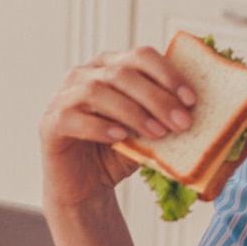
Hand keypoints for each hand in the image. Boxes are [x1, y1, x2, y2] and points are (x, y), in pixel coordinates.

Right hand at [40, 47, 198, 207]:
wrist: (86, 188)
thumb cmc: (117, 155)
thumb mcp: (148, 132)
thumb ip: (164, 117)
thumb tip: (196, 110)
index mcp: (110, 67)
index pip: (141, 56)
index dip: (168, 74)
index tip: (191, 100)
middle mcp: (84, 75)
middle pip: (122, 72)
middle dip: (156, 97)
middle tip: (181, 122)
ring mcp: (63, 97)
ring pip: (97, 90)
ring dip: (132, 111)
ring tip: (157, 133)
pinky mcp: (50, 123)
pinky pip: (73, 117)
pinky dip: (100, 126)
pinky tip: (120, 138)